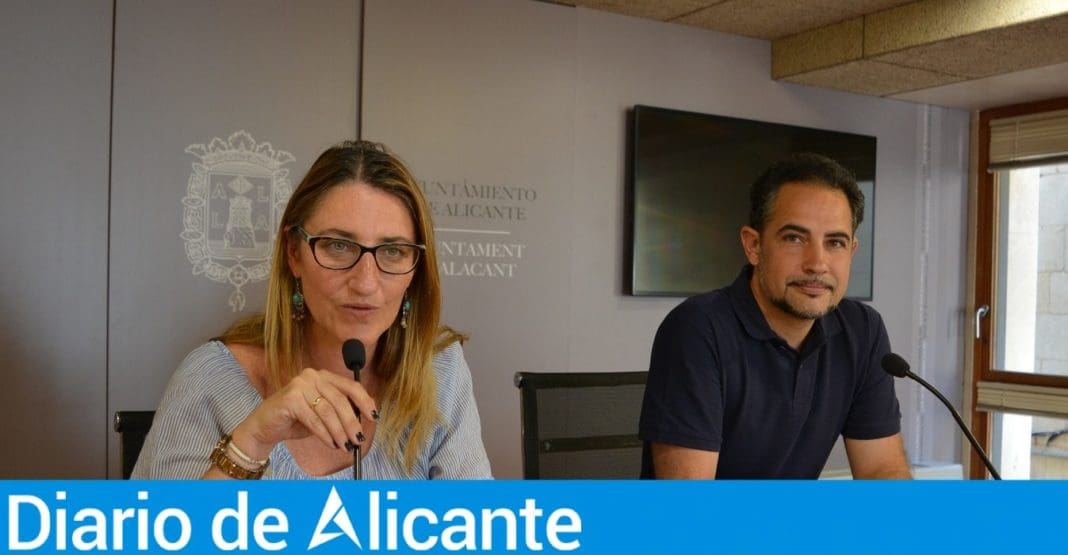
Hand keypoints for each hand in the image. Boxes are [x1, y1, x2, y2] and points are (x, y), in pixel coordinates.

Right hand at [230, 368, 377, 459]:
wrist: (264, 427)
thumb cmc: (296, 419)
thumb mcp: (323, 412)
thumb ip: (341, 410)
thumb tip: (364, 418)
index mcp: (323, 376)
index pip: (351, 386)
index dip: (365, 401)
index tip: (374, 416)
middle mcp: (312, 375)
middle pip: (341, 400)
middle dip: (352, 423)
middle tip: (359, 440)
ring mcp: (299, 385)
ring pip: (328, 411)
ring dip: (339, 432)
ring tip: (345, 445)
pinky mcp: (290, 398)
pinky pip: (314, 420)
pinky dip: (325, 434)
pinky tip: (331, 443)